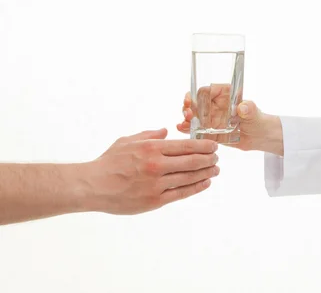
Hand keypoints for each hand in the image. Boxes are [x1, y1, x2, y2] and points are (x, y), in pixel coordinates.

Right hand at [81, 128, 218, 214]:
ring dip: (206, 173)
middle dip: (208, 159)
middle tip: (217, 158)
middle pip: (192, 161)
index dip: (203, 146)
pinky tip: (205, 183)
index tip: (213, 146)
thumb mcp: (127, 141)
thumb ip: (148, 135)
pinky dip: (196, 187)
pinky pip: (181, 193)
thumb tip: (165, 131)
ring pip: (189, 177)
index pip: (185, 146)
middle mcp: (157, 165)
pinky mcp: (155, 200)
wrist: (92, 186)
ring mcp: (157, 184)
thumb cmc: (108, 162)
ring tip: (215, 170)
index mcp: (151, 149)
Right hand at [176, 89, 282, 154]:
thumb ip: (249, 109)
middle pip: (196, 102)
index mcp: (224, 95)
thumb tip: (243, 107)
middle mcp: (215, 105)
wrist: (260, 137)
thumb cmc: (258, 120)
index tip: (191, 100)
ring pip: (193, 115)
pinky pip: (196, 128)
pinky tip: (182, 129)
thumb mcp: (254, 113)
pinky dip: (188, 128)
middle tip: (188, 114)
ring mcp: (211, 118)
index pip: (206, 90)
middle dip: (188, 106)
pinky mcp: (209, 130)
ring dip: (186, 118)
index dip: (196, 94)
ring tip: (183, 124)